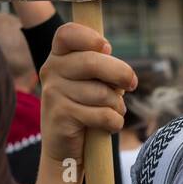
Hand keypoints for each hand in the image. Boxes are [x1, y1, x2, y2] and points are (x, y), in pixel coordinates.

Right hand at [39, 23, 137, 166]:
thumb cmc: (84, 110)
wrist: (64, 150)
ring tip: (114, 111)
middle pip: (93, 62)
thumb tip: (116, 64)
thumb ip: (98, 66)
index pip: (67, 33)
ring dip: (117, 105)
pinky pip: (102, 115)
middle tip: (132, 84)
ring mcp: (53, 93)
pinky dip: (115, 122)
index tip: (107, 48)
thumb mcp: (87, 82)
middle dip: (121, 73)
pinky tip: (109, 125)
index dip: (90, 37)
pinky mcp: (61, 116)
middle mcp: (51, 71)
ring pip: (101, 93)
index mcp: (57, 56)